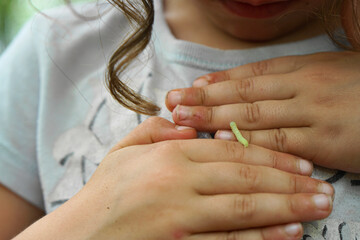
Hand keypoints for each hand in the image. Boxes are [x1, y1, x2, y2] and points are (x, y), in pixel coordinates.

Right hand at [17, 117, 333, 239]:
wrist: (80, 236)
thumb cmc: (104, 193)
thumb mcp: (124, 151)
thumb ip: (156, 130)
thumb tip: (191, 123)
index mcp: (169, 154)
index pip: (230, 150)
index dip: (269, 155)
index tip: (299, 162)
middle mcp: (179, 182)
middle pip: (245, 178)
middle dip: (289, 182)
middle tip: (321, 187)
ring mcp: (182, 217)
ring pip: (244, 209)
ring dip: (286, 208)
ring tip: (317, 208)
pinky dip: (261, 239)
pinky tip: (288, 234)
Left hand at [165, 51, 359, 172]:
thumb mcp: (328, 71)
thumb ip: (292, 78)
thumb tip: (254, 87)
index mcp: (303, 66)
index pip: (249, 74)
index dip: (216, 81)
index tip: (190, 86)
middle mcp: (302, 85)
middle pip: (242, 92)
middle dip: (204, 97)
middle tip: (173, 102)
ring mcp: (313, 111)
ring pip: (253, 114)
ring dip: (215, 117)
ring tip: (185, 120)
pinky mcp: (326, 140)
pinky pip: (279, 142)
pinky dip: (248, 143)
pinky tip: (222, 143)